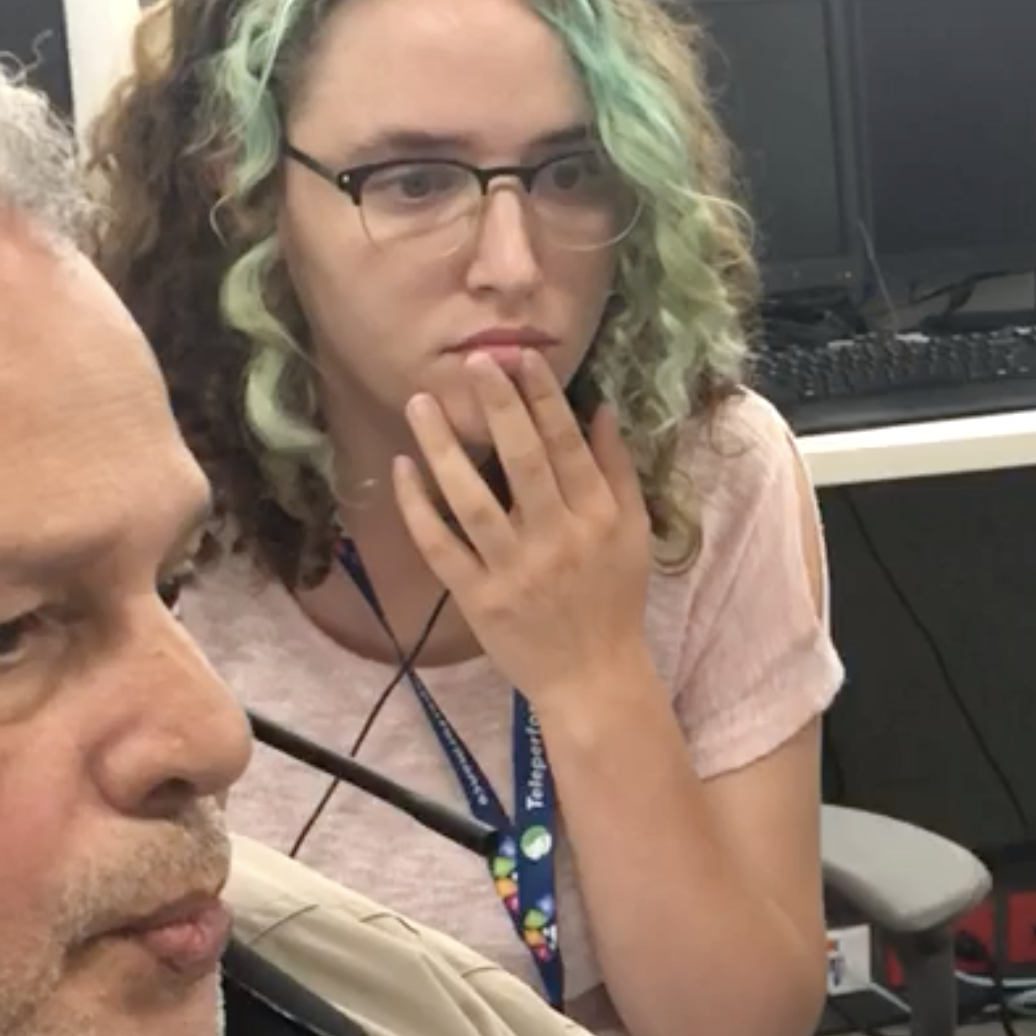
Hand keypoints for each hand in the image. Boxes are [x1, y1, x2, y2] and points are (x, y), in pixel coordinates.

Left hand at [395, 349, 655, 711]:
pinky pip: (440, 546)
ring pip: (471, 499)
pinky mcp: (478, 598)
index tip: (522, 357)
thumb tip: (601, 410)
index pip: (567, 446)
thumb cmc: (615, 601)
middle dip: (498, 407)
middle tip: (473, 362)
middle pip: (523, 461)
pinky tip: (403, 469)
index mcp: (596, 519)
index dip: (543, 398)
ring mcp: (513, 569)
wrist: (592, 678)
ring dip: (443, 448)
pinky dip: (418, 508)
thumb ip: (618, 471)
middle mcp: (556, 539)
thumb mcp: (632, 533)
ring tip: (420, 403)